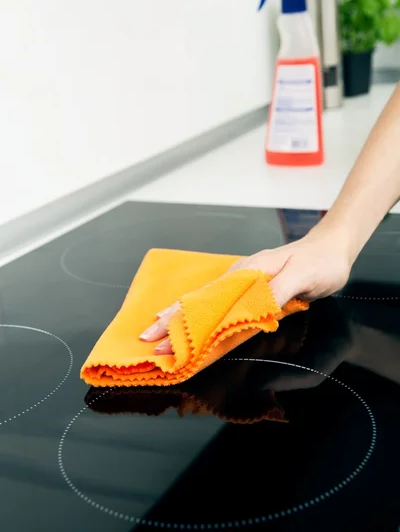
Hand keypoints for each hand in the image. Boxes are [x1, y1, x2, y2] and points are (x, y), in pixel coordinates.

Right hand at [139, 226, 352, 354]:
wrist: (331, 249)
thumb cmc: (319, 263)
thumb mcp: (302, 276)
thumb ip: (275, 292)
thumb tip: (249, 310)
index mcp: (247, 273)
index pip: (207, 302)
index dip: (184, 322)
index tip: (162, 338)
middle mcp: (239, 276)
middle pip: (198, 301)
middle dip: (171, 321)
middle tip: (147, 340)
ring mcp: (242, 280)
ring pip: (203, 300)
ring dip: (179, 316)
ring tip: (156, 329)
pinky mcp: (248, 286)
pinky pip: (217, 301)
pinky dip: (198, 311)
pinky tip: (189, 317)